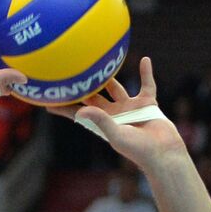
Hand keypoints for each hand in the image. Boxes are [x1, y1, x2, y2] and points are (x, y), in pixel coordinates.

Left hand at [50, 57, 183, 165]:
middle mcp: (115, 113)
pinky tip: (144, 59)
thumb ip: (100, 121)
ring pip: (117, 88)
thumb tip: (80, 110)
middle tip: (71, 71)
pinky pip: (147, 84)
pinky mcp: (147, 103)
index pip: (79, 113)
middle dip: (84, 86)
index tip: (47, 100)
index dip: (64, 108)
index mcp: (103, 123)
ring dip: (110, 76)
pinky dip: (146, 72)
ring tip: (102, 62)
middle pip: (95, 96)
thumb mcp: (116, 135)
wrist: (163, 152)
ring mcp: (131, 107)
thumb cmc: (138, 149)